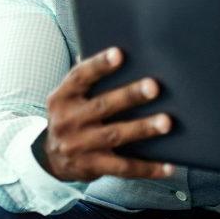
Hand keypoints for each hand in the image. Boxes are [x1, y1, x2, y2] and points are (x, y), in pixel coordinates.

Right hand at [43, 47, 174, 181]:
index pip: (80, 77)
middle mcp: (67, 120)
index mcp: (63, 97)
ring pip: (115, 135)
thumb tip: (117, 50)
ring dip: (142, 128)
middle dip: (130, 96)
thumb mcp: (71, 96)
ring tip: (166, 122)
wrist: (51, 158)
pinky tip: (168, 165)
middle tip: (154, 86)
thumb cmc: (73, 115)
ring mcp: (78, 146)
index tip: (119, 54)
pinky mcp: (91, 167)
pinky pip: (123, 167)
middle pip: (102, 105)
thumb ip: (89, 77)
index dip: (99, 65)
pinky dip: (147, 167)